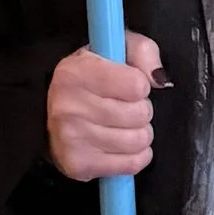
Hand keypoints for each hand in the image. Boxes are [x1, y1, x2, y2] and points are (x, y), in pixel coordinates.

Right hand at [46, 31, 160, 180]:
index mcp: (75, 72)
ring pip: (139, 140)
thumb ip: (143, 52)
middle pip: (140, 114)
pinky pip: (132, 164)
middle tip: (125, 107)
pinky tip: (121, 145)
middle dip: (141, 110)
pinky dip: (136, 155)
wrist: (55, 113)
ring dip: (140, 133)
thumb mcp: (116, 50)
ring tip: (123, 125)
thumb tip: (158, 79)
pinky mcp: (78, 164)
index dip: (140, 85)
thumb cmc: (91, 80)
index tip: (128, 85)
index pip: (137, 85)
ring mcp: (71, 138)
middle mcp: (68, 106)